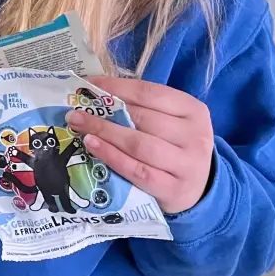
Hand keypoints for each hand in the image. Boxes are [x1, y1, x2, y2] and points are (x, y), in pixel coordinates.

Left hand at [65, 76, 214, 214]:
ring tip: (79, 125)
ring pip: (139, 144)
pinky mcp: (174, 189)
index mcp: (193, 110)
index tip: (88, 85)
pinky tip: (92, 146)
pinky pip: (137, 170)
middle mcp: (195, 136)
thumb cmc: (175, 147)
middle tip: (75, 110)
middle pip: (142, 118)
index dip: (116, 87)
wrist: (199, 191)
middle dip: (104, 113)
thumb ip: (143, 107)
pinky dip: (111, 156)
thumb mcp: (170, 122)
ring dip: (104, 132)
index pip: (150, 93)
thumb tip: (97, 92)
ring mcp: (187, 165)